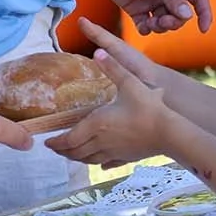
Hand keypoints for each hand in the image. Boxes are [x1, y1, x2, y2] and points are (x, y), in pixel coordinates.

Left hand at [49, 31, 176, 167]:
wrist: (169, 132)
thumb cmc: (148, 108)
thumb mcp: (129, 83)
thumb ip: (113, 67)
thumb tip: (98, 51)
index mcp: (97, 123)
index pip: (69, 138)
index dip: (56, 142)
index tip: (47, 141)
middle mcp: (101, 141)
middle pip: (75, 152)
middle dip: (62, 151)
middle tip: (54, 148)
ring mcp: (113, 152)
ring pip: (88, 160)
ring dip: (76, 158)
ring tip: (69, 154)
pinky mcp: (124, 158)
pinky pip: (105, 164)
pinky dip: (97, 163)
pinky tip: (98, 163)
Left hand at [88, 0, 213, 35]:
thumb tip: (188, 16)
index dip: (204, 14)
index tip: (203, 30)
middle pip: (180, 15)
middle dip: (174, 22)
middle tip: (163, 22)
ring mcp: (152, 1)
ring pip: (164, 23)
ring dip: (160, 27)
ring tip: (150, 23)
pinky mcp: (136, 8)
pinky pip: (147, 25)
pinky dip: (146, 29)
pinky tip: (142, 26)